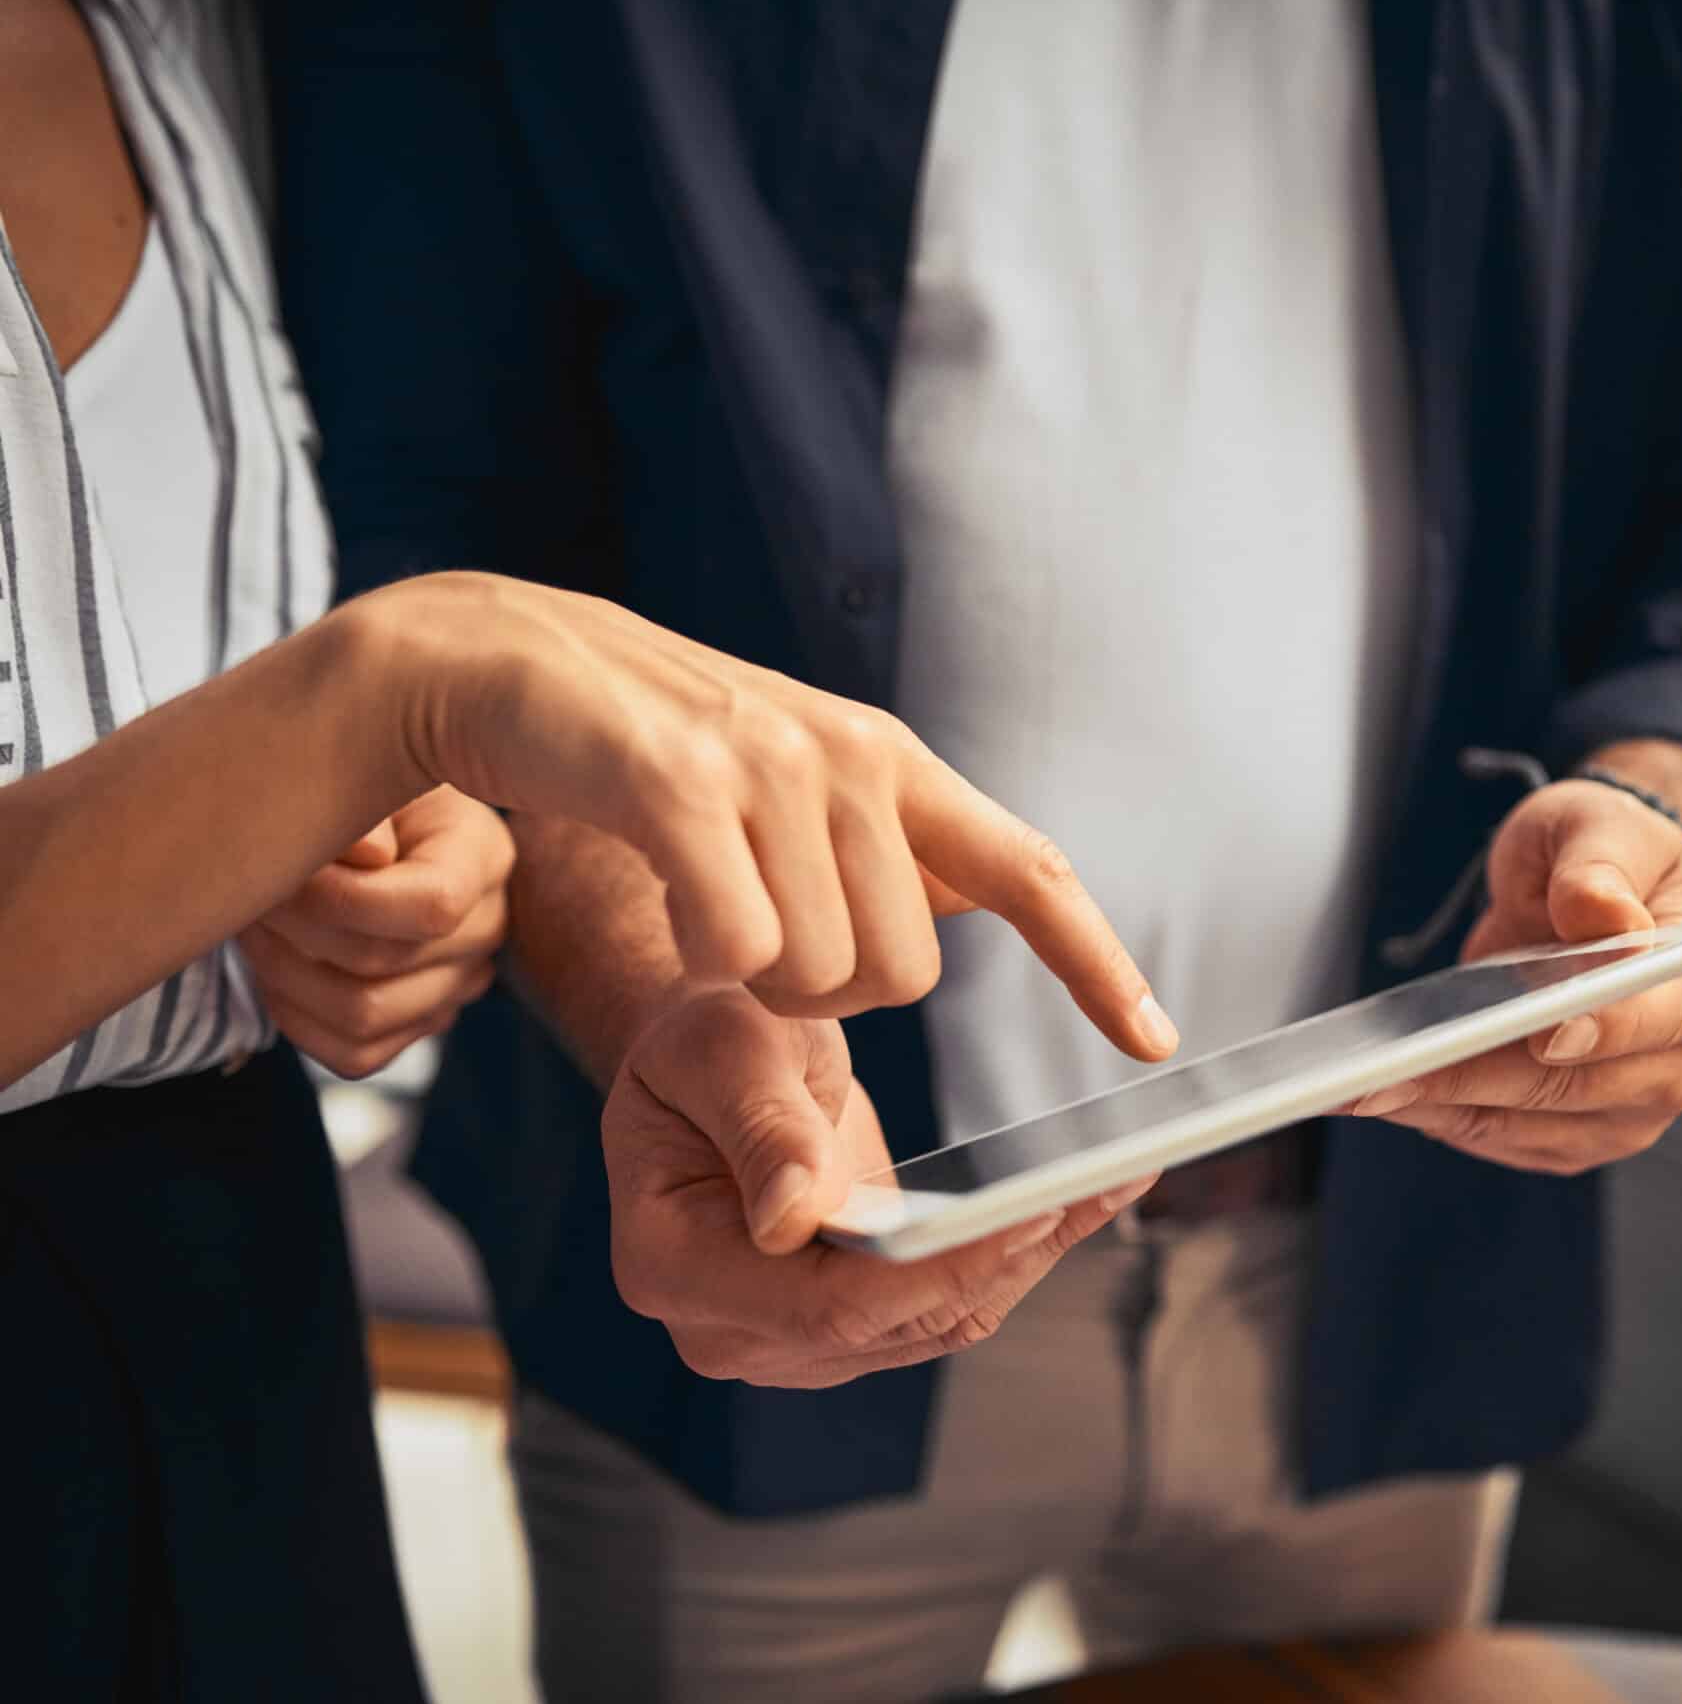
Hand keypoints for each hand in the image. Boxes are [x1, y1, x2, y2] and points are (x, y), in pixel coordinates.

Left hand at [240, 784, 511, 1076]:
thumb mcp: (365, 772)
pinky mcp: (422, 1023)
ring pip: (363, 1016)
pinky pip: (357, 1055)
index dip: (343, 898)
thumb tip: (368, 857)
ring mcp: (458, 983)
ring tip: (258, 927)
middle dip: (294, 929)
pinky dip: (300, 1021)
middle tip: (251, 890)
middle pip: (382, 963)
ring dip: (286, 975)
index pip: (432, 906)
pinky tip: (278, 972)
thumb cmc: (362, 790)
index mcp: (482, 856)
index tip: (289, 867)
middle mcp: (486, 927)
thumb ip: (363, 806)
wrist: (373, 821)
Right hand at [352, 573, 1175, 1059]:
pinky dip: (699, 964)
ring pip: (819, 976)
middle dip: (827, 998)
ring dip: (753, 987)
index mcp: (892, 763)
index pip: (1028, 870)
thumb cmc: (649, 751)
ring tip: (701, 904)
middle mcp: (852, 757)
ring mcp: (770, 766)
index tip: (1155, 1042)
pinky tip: (666, 902)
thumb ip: (874, 847)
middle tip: (752, 936)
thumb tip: (948, 923)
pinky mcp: (678, 786)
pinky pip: (736, 949)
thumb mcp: (790, 785)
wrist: (504, 661)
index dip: (1095, 962)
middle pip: (903, 975)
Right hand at [602, 985, 1155, 1386]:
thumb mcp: (721, 1050)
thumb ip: (762, 1128)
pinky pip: (950, 1296)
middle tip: (1104, 1180)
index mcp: (672, 1265)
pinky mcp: (855, 1319)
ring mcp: (793, 1336)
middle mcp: (730, 1328)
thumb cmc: (702, 1038)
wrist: (710, 1063)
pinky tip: (1094, 1188)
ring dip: (1033, 1249)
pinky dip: (1022, 1244)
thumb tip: (798, 1219)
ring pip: (938, 1318)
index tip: (1027, 1214)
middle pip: (894, 1323)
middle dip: (1005, 1255)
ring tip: (1123, 1172)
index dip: (932, 1271)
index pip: (824, 1304)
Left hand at [1351, 772, 1681, 1173]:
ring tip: (1366, 1087)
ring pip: (1528, 1126)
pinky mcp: (1574, 1135)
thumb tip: (1598, 914)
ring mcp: (1626, 1111)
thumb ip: (1598, 868)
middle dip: (1479, 1080)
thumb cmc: (1606, 859)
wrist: (1595, 899)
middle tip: (1393, 1073)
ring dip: (1444, 1108)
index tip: (1546, 1034)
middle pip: (1575, 1089)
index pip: (1658, 1020)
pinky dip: (1444, 1119)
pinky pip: (1503, 1140)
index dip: (1605, 1030)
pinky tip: (1389, 1094)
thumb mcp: (1600, 828)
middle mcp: (1679, 1066)